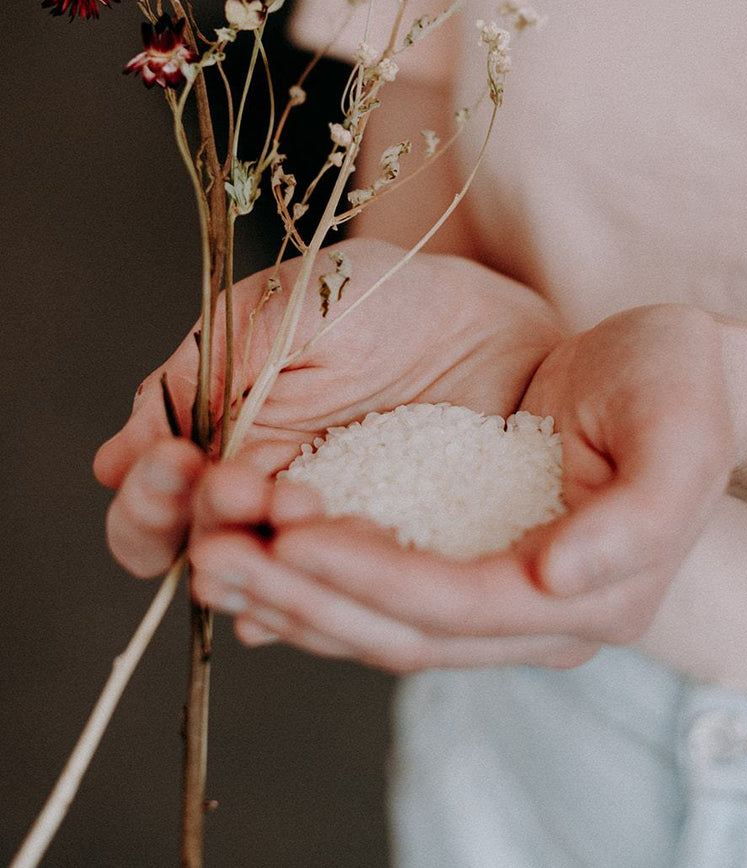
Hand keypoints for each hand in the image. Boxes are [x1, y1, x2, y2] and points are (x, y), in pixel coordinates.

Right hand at [93, 239, 560, 576]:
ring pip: (269, 582)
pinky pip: (349, 593)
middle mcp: (261, 494)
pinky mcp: (391, 551)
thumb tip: (114, 461)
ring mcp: (325, 530)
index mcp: (218, 436)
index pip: (152, 503)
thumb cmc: (382, 294)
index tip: (179, 461)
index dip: (150, 495)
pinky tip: (332, 581)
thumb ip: (207, 372)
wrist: (489, 313)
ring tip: (299, 510)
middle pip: (197, 554)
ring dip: (268, 560)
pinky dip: (330, 595)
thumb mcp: (289, 308)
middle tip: (248, 485)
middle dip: (210, 525)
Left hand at [188, 304, 734, 669]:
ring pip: (381, 626)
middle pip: (401, 632)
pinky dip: (317, 583)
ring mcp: (506, 603)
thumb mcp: (679, 432)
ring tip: (209, 558)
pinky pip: (384, 595)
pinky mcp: (474, 569)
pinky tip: (257, 555)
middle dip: (303, 597)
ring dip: (292, 598)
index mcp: (597, 595)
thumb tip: (555, 582)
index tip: (289, 533)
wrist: (678, 376)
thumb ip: (639, 517)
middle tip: (211, 558)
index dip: (371, 575)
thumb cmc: (680, 385)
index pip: (457, 603)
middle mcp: (545, 619)